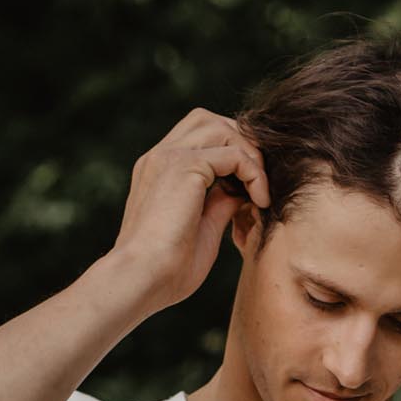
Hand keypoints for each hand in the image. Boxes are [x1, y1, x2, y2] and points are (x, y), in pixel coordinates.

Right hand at [108, 106, 271, 312]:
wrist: (139, 280)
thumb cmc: (166, 270)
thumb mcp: (202, 229)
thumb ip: (219, 203)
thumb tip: (243, 191)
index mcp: (159, 170)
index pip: (199, 136)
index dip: (231, 153)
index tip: (249, 189)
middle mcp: (161, 156)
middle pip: (210, 121)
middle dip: (242, 144)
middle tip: (260, 182)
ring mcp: (169, 156)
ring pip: (223, 128)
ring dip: (250, 155)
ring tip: (261, 190)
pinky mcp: (184, 166)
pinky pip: (234, 153)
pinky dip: (254, 173)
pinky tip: (260, 201)